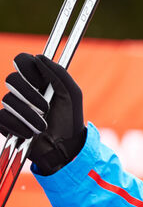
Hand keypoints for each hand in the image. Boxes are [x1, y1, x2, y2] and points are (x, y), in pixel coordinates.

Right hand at [0, 53, 85, 175]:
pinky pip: (2, 117)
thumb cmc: (70, 120)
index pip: (22, 61)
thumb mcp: (72, 95)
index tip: (38, 79)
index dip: (26, 66)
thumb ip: (59, 74)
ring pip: (8, 100)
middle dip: (29, 94)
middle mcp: (23, 91)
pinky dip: (17, 126)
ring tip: (43, 127)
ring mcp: (13, 107)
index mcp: (38, 81)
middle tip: (45, 108)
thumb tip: (40, 57)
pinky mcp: (5, 123)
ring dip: (28, 115)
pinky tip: (29, 134)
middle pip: (11, 79)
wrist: (66, 148)